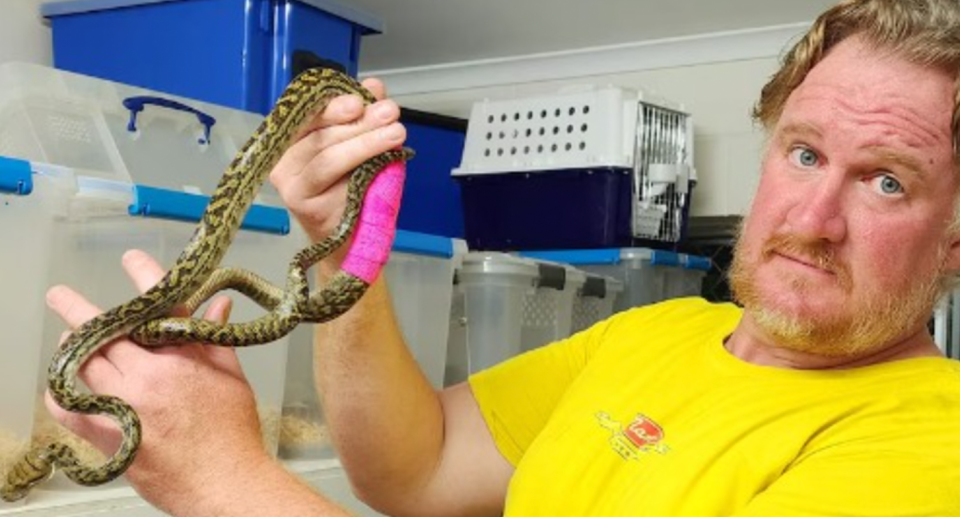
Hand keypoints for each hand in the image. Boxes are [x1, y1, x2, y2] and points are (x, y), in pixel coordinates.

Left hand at [45, 249, 269, 514]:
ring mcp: (128, 407)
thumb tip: (216, 304)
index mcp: (185, 358)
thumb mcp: (233, 378)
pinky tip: (63, 385)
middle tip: (59, 296)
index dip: (143, 276)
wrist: (226, 484)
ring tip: (68, 340)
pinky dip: (62, 393)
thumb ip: (215, 339)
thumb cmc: (233, 433)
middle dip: (78, 310)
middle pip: (106, 332)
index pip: (161, 305)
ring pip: (84, 364)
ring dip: (72, 348)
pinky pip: (71, 409)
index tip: (129, 258)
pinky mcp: (112, 437)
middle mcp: (152, 376)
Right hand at [269, 77, 405, 246]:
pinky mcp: (304, 207)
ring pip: (327, 159)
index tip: (362, 99)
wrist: (347, 241)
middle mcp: (284, 161)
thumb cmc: (349, 189)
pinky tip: (384, 162)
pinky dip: (360, 171)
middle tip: (390, 112)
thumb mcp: (358, 147)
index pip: (308, 115)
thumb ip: (363, 116)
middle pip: (320, 135)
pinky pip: (334, 185)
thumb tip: (374, 85)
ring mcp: (292, 186)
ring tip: (396, 133)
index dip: (334, 105)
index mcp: (292, 139)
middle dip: (360, 122)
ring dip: (364, 143)